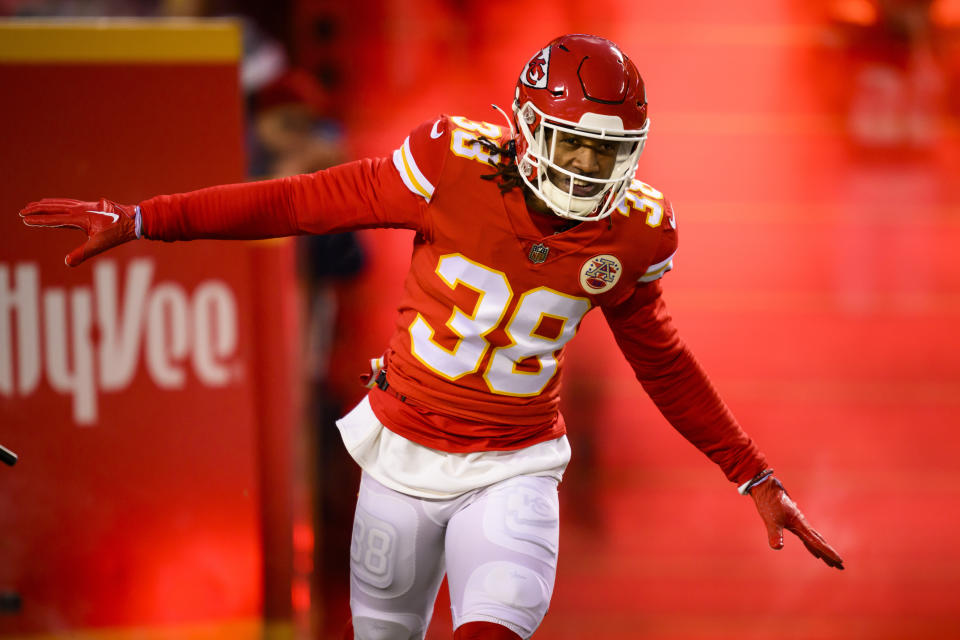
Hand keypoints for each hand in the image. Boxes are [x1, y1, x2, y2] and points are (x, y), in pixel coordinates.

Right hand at [20, 198, 137, 265]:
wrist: (134, 220)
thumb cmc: (117, 233)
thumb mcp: (99, 245)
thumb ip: (82, 253)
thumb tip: (67, 263)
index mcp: (80, 217)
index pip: (54, 219)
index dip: (39, 220)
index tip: (25, 220)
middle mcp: (81, 208)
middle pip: (54, 207)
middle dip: (37, 209)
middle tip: (22, 211)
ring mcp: (86, 205)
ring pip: (61, 203)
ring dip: (46, 204)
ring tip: (33, 204)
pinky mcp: (90, 206)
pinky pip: (69, 202)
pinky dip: (58, 202)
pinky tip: (56, 204)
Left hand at [748, 474, 844, 569]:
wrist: (765, 487)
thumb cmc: (769, 503)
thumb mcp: (770, 520)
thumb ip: (775, 534)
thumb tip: (777, 548)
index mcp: (801, 525)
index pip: (818, 543)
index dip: (828, 553)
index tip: (839, 562)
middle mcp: (802, 524)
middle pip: (819, 542)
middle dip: (829, 555)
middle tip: (840, 566)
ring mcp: (798, 522)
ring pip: (814, 539)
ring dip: (822, 550)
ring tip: (829, 561)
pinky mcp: (792, 520)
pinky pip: (806, 535)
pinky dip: (811, 543)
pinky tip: (811, 545)